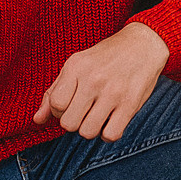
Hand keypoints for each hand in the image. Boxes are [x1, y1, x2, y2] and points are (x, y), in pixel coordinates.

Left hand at [35, 20, 168, 140]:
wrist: (143, 44)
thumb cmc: (105, 57)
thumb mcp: (76, 66)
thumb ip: (54, 92)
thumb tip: (37, 120)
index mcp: (76, 67)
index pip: (55, 105)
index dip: (59, 110)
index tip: (71, 103)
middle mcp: (93, 79)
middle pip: (68, 123)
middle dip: (74, 121)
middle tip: (84, 111)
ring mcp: (113, 92)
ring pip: (88, 132)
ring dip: (91, 129)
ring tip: (97, 115)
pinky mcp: (131, 104)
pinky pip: (110, 135)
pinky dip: (108, 133)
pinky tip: (111, 120)